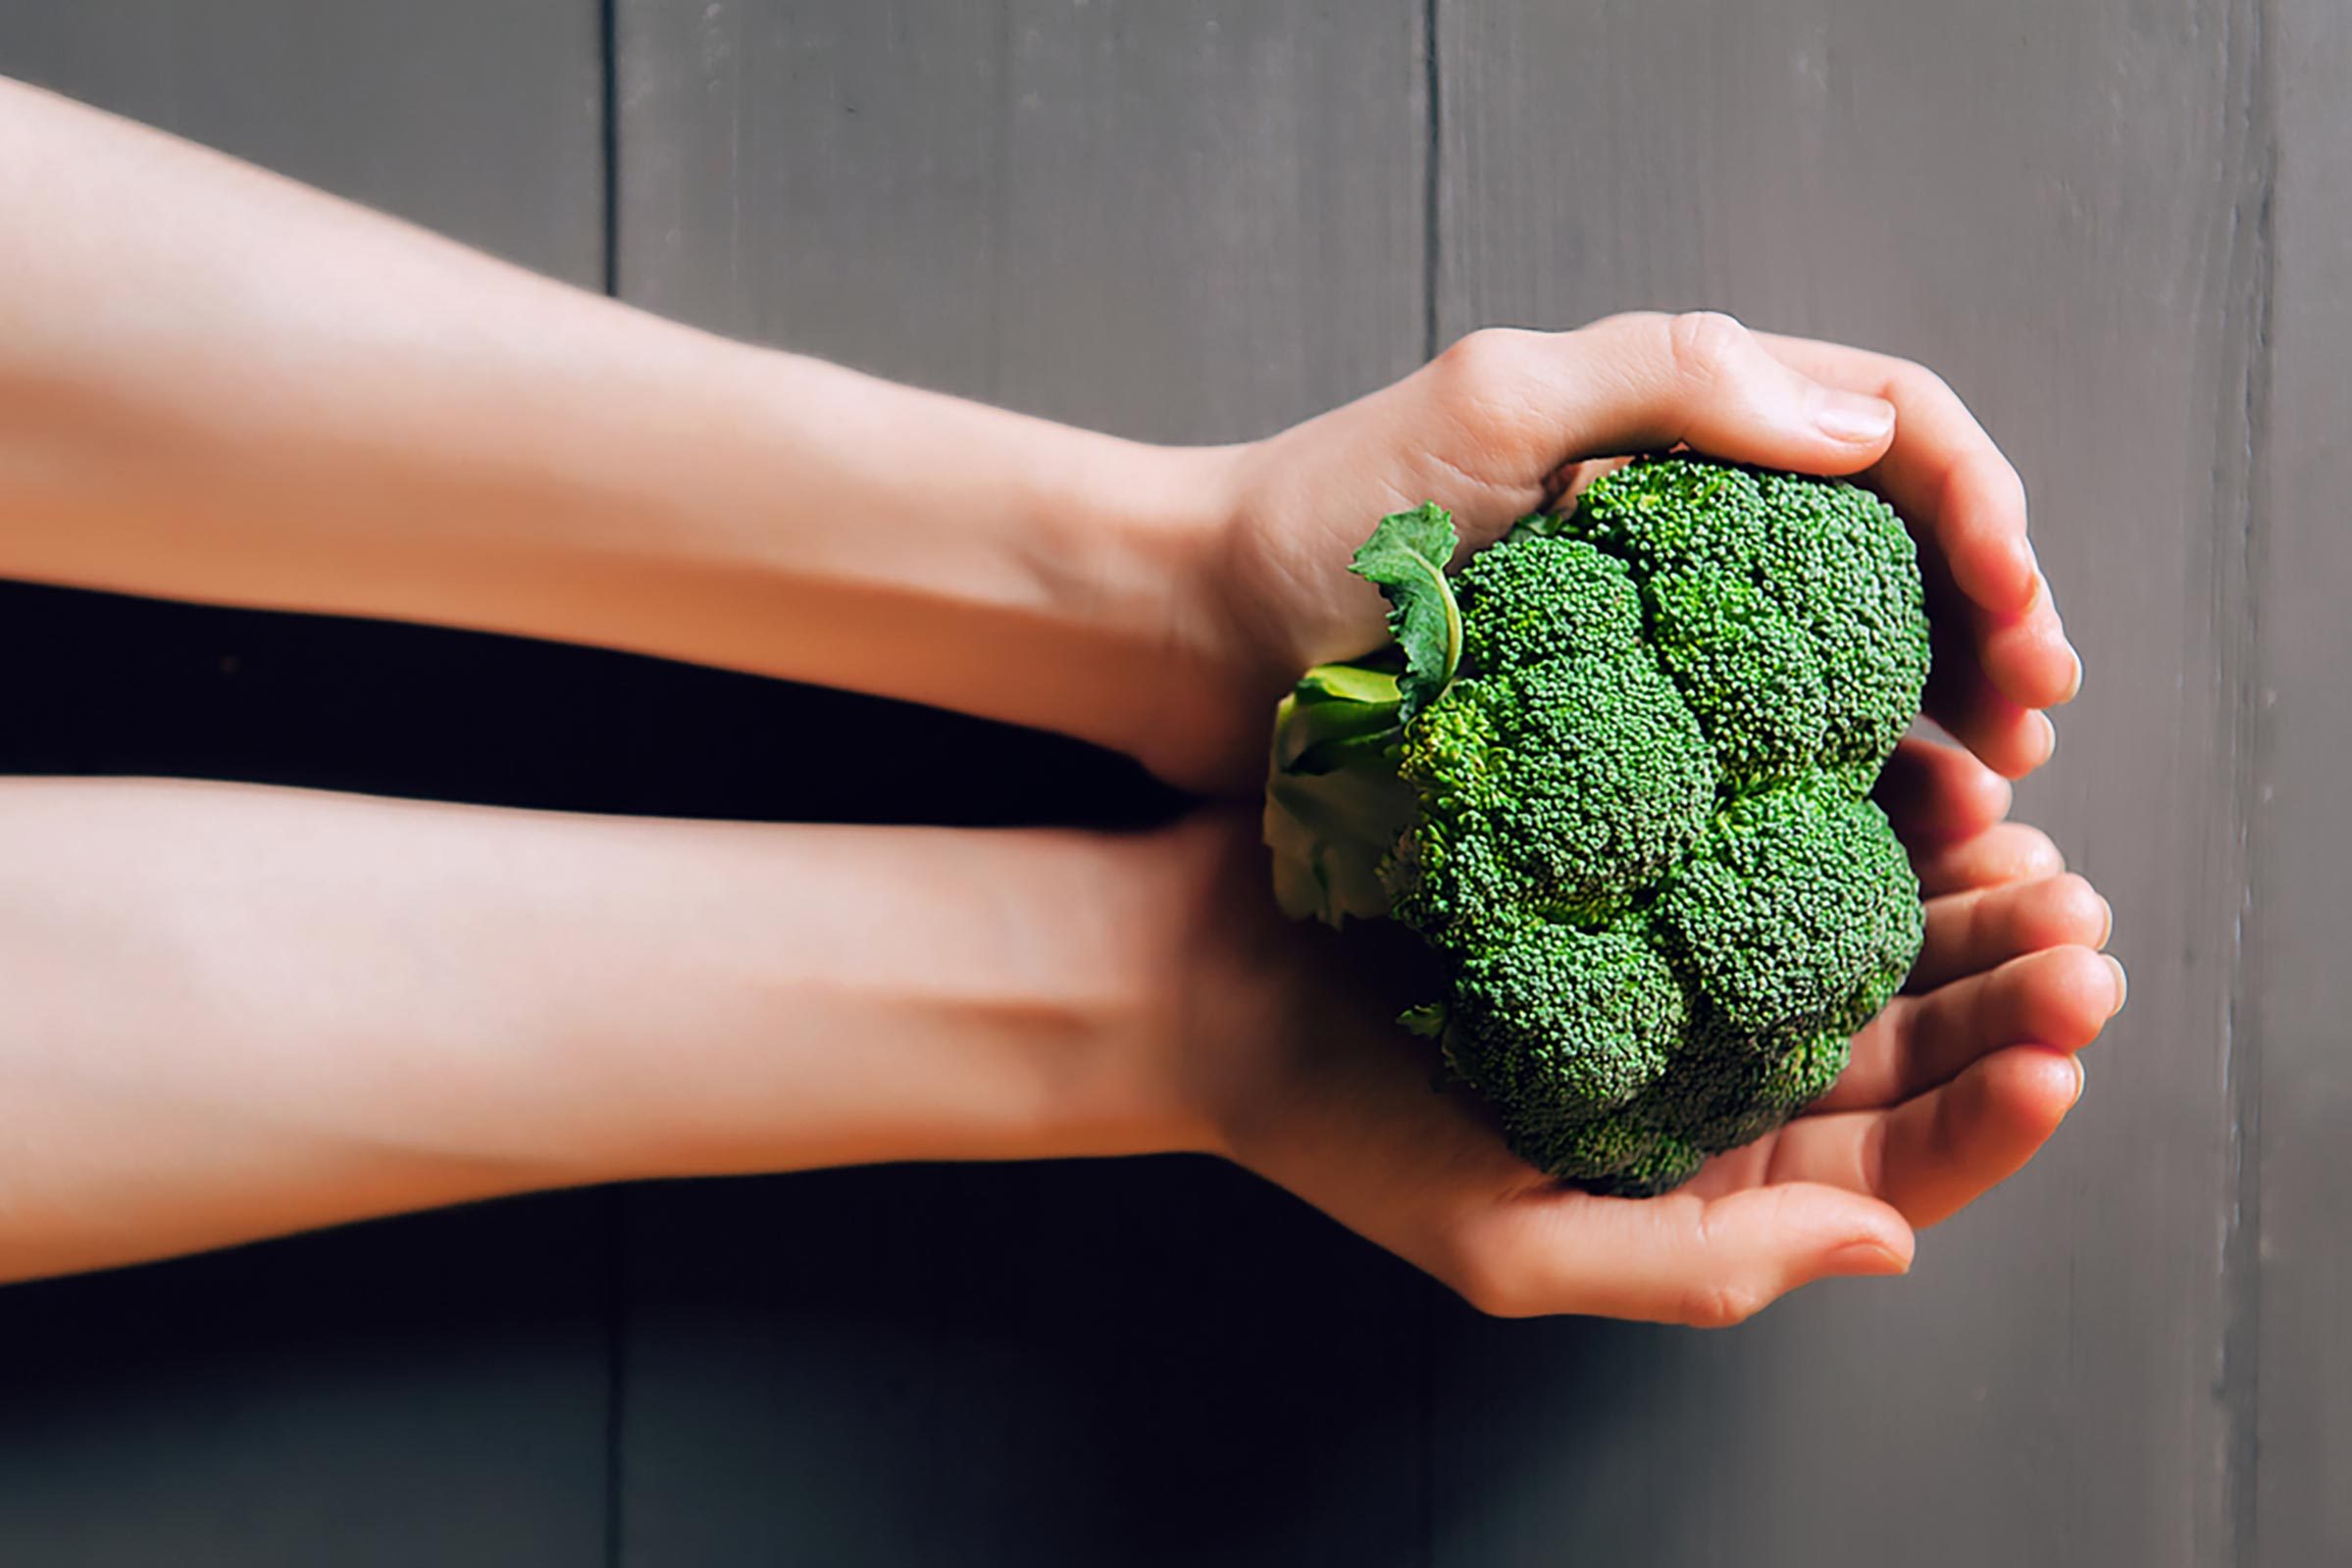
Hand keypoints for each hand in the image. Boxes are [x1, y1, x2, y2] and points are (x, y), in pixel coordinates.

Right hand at [1170, 741, 2121, 1324]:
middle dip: (2009, 993)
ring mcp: (1686, 953)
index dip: (1992, 1114)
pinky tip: (1922, 778)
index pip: (1888, 1168)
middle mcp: (1714, 1066)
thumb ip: (1695, 1265)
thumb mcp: (1509, 1241)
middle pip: (1906, 1043)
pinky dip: (1866, 809)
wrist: (1211, 975)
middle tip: (2078, 931)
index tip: (2059, 1043)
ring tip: (2027, 850)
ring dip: (1966, 899)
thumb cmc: (1341, 1123)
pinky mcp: (1647, 852)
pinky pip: (1786, 826)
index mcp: (1701, 1173)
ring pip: (1870, 931)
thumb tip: (1888, 1244)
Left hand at [1189, 312, 2076, 790]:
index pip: (1889, 435)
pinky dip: (1838, 792)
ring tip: (1986, 799)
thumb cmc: (1317, 515)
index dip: (1981, 515)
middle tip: (2032, 728)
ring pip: (1849, 663)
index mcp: (1678, 426)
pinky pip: (1762, 756)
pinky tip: (1880, 844)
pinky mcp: (1614, 735)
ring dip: (1939, 717)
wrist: (1190, 642)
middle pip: (1897, 557)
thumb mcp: (1490, 406)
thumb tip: (1869, 426)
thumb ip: (1672, 380)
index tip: (2019, 617)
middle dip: (1991, 628)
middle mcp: (1686, 525)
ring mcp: (1654, 637)